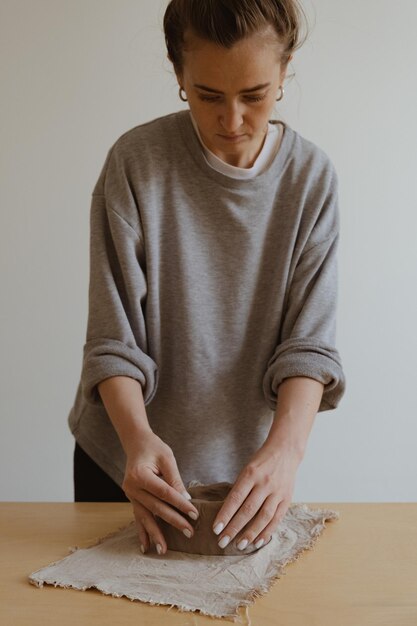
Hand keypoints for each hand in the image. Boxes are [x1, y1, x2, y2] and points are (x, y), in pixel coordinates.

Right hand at [122, 429, 198, 554]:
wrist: (136, 443)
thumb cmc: (154, 447)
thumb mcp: (167, 458)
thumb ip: (175, 479)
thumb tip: (186, 499)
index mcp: (140, 475)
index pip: (164, 493)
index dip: (180, 504)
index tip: (195, 514)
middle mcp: (131, 487)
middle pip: (156, 508)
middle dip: (173, 521)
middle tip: (189, 533)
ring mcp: (130, 495)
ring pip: (145, 517)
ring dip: (155, 534)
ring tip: (163, 549)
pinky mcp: (132, 499)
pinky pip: (138, 517)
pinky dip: (142, 532)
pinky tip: (146, 547)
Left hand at [211, 442, 300, 550]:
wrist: (286, 451)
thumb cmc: (261, 461)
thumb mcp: (247, 469)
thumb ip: (240, 488)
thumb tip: (227, 513)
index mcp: (251, 474)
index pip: (235, 498)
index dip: (225, 515)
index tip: (216, 529)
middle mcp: (264, 483)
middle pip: (248, 510)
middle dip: (234, 528)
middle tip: (222, 542)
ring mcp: (277, 492)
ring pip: (263, 517)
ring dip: (250, 533)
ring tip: (239, 545)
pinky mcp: (287, 498)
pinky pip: (276, 518)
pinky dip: (267, 532)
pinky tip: (258, 542)